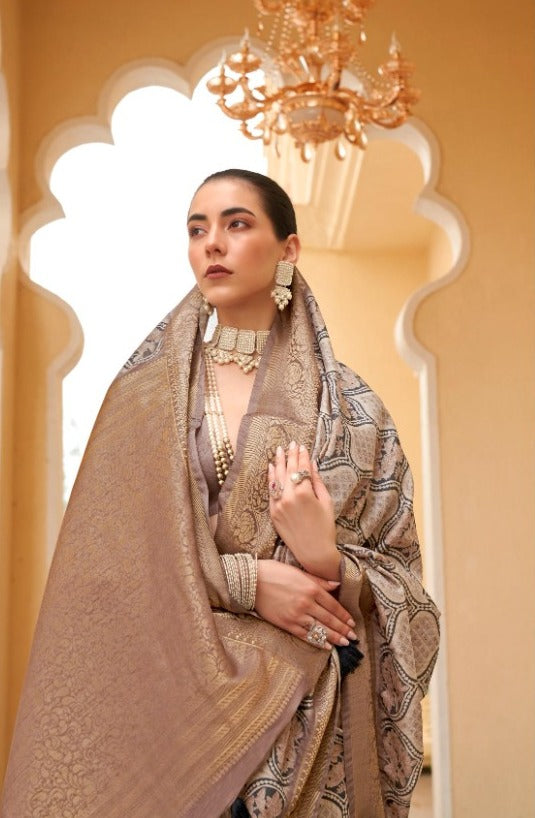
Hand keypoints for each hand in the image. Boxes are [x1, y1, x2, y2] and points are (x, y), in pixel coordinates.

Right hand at [255, 560, 357, 649]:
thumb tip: (337, 585)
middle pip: (329, 619)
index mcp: (311, 588)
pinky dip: (317, 641)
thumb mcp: (299, 571)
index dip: (344, 615)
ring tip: (344, 643)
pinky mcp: (286, 624)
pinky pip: (305, 635)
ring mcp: (296, 615)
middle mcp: (306, 603)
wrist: (251, 582)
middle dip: (343, 629)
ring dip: (334, 637)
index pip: (333, 605)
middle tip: (353, 637)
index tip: (352, 622)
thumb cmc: (274, 572)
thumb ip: (319, 580)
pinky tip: (326, 646)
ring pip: (320, 629)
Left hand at [268, 442, 339, 579]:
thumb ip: (317, 482)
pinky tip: (272, 468)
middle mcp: (288, 497)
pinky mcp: (273, 513)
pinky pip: (271, 492)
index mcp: (304, 493)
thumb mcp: (326, 502)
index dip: (302, 456)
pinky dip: (271, 479)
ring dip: (278, 463)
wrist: (314, 552)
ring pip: (277, 479)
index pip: (301, 469)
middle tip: (291, 444)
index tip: (302, 446)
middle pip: (288, 470)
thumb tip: (312, 465)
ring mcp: (279, 505)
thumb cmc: (325, 528)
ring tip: (279, 451)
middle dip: (290, 455)